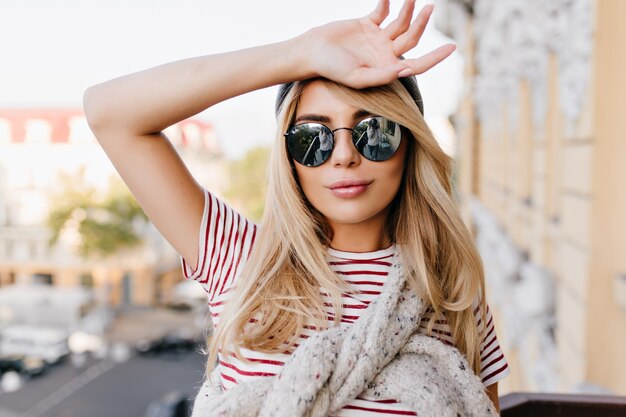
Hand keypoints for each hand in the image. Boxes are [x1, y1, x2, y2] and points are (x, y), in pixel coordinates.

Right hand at [302, 0, 455, 88]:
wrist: (312, 52)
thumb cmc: (332, 69)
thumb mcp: (358, 77)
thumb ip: (382, 75)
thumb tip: (406, 69)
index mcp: (386, 69)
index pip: (417, 64)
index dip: (435, 57)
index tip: (452, 47)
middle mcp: (385, 54)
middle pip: (411, 38)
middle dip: (421, 24)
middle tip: (430, 8)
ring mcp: (377, 38)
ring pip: (400, 23)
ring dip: (408, 10)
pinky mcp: (367, 24)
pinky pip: (382, 11)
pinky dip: (387, 3)